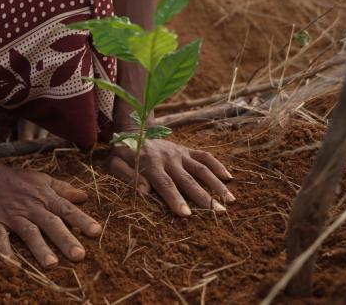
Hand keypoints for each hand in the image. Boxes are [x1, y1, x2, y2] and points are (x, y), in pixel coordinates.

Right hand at [0, 166, 101, 267]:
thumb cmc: (17, 179)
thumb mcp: (42, 180)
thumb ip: (63, 189)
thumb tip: (85, 196)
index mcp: (45, 198)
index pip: (67, 210)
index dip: (82, 220)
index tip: (96, 232)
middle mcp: (32, 208)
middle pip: (51, 224)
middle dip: (65, 239)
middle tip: (79, 256)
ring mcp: (13, 216)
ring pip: (29, 232)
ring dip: (40, 248)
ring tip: (51, 264)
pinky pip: (0, 238)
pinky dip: (4, 250)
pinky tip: (11, 264)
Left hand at [107, 139, 234, 215]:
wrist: (133, 130)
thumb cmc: (123, 153)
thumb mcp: (114, 164)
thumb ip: (127, 176)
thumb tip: (144, 191)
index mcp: (150, 164)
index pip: (165, 185)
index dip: (176, 199)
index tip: (187, 214)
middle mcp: (168, 159)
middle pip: (188, 180)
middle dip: (204, 198)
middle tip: (219, 213)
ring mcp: (180, 153)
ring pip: (201, 169)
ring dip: (217, 184)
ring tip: (230, 201)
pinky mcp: (186, 150)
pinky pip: (204, 156)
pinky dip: (218, 165)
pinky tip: (229, 178)